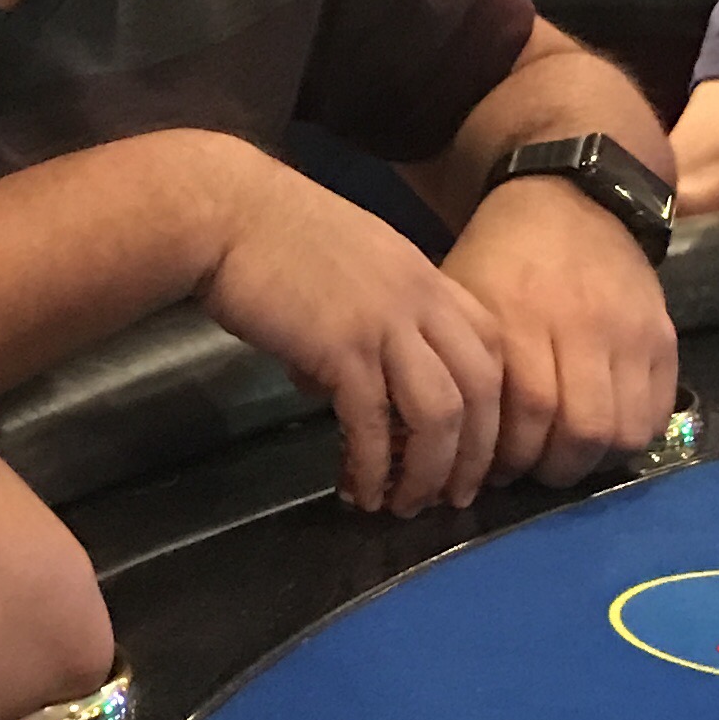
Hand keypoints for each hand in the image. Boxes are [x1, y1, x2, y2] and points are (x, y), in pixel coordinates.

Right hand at [194, 148, 504, 515]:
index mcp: (426, 277)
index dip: (494, 404)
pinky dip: (372, 466)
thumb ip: (365, 324)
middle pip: (481, 389)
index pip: (490, 346)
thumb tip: (341, 391)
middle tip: (456, 496)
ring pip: (440, 414)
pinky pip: (373, 423)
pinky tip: (358, 490)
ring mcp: (384, 323)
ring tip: (407, 505)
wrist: (224, 214)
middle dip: (475, 453)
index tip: (477, 447)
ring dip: (430, 470)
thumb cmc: (271, 237)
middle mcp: (419, 299)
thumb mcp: (348, 270)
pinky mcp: (341, 349)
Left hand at [441, 176, 681, 487]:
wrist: (571, 199)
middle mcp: (583, 325)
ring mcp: (632, 331)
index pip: (531, 412)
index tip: (494, 469)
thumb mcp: (461, 296)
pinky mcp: (664, 336)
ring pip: (626, 430)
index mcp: (521, 315)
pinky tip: (601, 431)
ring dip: (595, 460)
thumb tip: (444, 438)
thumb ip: (458, 362)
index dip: (513, 456)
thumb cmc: (499, 257)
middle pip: (584, 430)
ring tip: (568, 454)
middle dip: (554, 468)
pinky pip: (658, 412)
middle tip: (533, 470)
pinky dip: (631, 436)